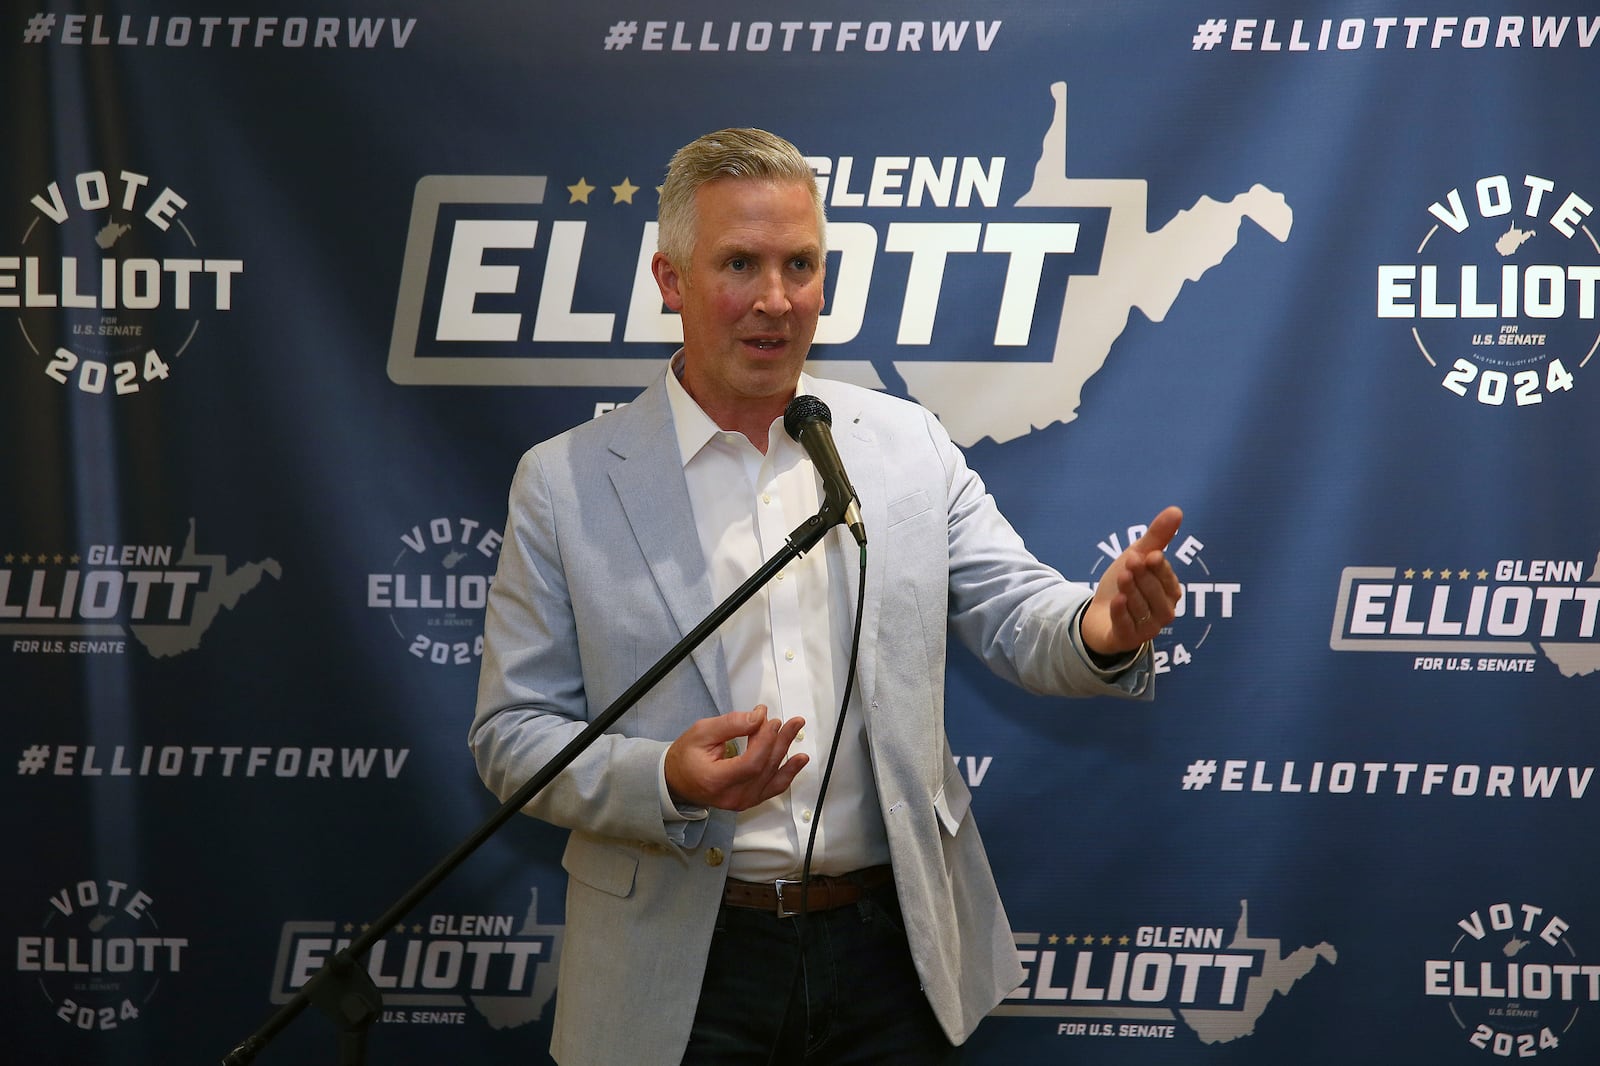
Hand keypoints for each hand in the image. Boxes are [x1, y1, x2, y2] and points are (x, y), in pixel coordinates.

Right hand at [664, 706, 807, 810]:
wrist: (676, 781)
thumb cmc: (686, 756)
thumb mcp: (702, 732)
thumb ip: (731, 724)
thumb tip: (758, 717)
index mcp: (716, 780)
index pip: (751, 764)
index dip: (765, 741)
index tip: (769, 720)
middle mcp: (732, 796)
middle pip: (764, 768)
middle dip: (779, 740)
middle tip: (788, 721)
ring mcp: (742, 802)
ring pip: (771, 776)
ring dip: (786, 750)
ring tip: (796, 729)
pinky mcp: (749, 801)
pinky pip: (773, 788)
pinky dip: (788, 773)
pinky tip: (799, 760)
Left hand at [1080, 506, 1183, 658]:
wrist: (1098, 615)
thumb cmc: (1125, 584)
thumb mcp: (1138, 557)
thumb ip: (1157, 537)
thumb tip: (1176, 510)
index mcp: (1169, 592)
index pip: (1168, 581)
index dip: (1160, 569)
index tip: (1149, 555)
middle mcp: (1163, 612)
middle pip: (1155, 595)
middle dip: (1144, 578)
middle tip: (1131, 561)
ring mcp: (1147, 629)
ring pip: (1142, 610)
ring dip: (1133, 592)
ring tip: (1123, 576)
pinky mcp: (1128, 639)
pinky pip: (1127, 627)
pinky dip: (1122, 614)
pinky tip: (1118, 601)